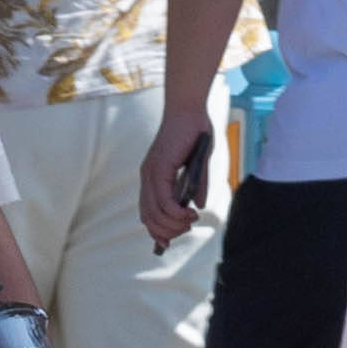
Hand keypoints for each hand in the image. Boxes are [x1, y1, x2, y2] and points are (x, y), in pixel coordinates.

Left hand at [133, 119, 211, 254]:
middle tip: (187, 229)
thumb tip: (198, 206)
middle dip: (168, 232)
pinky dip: (176, 213)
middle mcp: (147, 177)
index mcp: (152, 177)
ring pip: (155, 213)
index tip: (173, 238)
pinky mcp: (160, 168)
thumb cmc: (194, 133)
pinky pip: (164, 201)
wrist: (190, 109)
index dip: (158, 230)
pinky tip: (190, 213)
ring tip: (190, 222)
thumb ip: (196, 186)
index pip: (147, 213)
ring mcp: (151, 173)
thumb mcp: (198, 166)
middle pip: (149, 218)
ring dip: (174, 225)